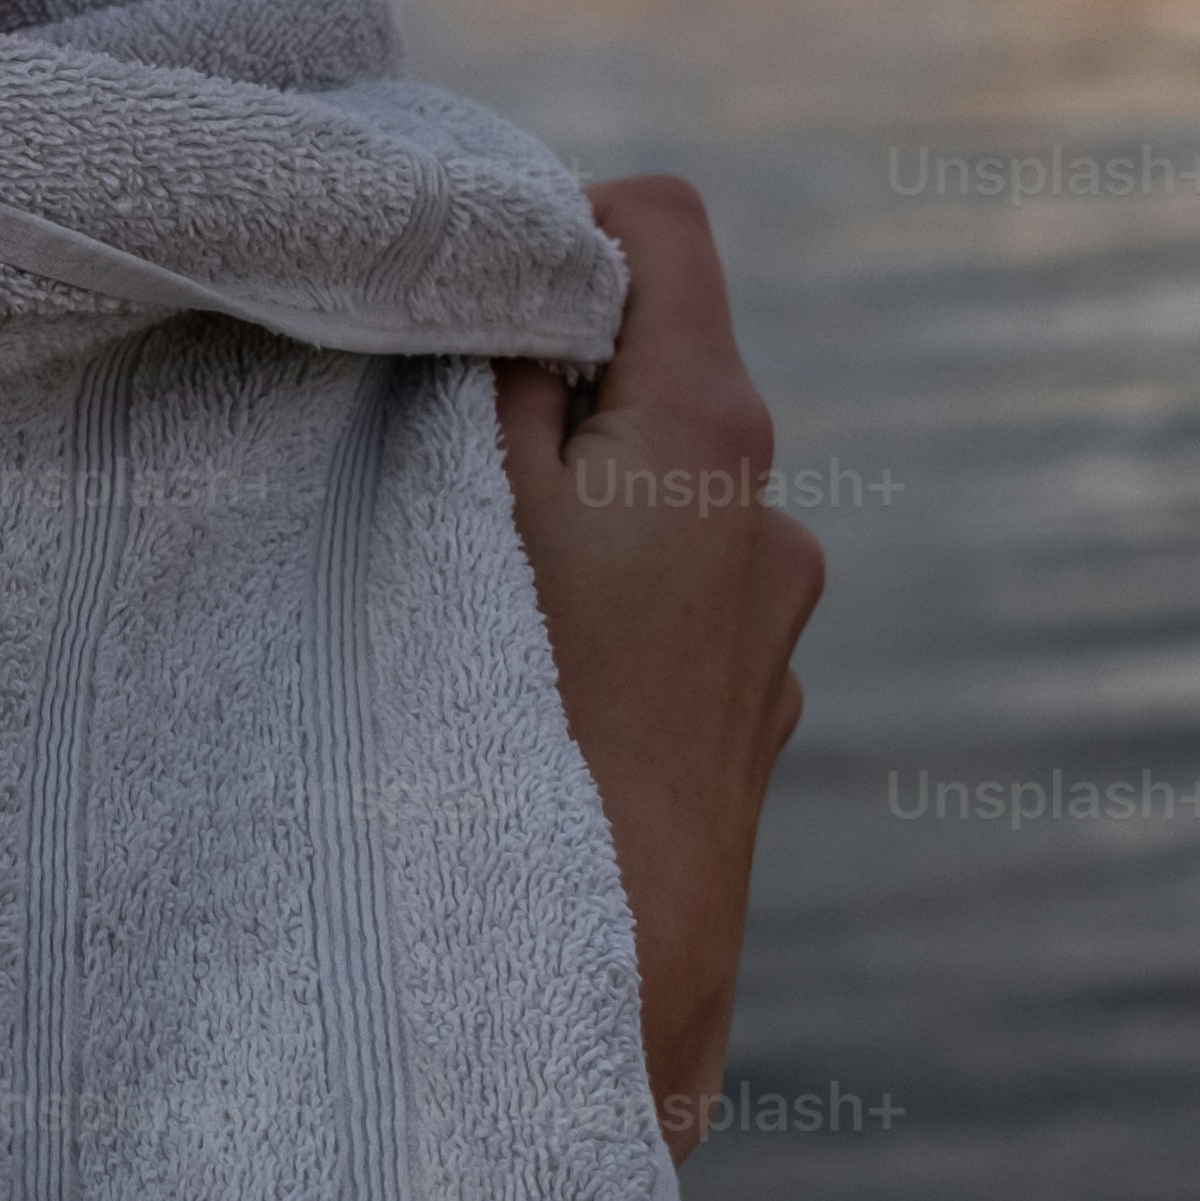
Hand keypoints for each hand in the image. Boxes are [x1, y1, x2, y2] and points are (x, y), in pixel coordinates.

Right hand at [495, 176, 822, 1159]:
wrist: (603, 975)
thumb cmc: (511, 718)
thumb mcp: (464, 500)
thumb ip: (494, 364)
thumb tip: (508, 277)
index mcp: (710, 429)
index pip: (660, 225)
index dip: (557, 233)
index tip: (466, 309)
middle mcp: (768, 515)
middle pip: (653, 370)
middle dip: (548, 393)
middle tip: (431, 467)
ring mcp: (768, 625)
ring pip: (652, 503)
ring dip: (571, 521)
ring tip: (467, 611)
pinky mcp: (748, 716)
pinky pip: (664, 610)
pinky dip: (598, 618)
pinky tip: (524, 700)